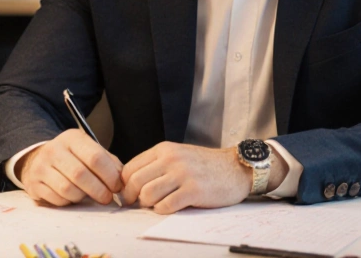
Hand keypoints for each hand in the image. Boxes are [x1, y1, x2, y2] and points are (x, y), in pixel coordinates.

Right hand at [15, 129, 123, 206]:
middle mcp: (54, 149)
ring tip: (89, 196)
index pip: (95, 157)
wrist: (38, 160)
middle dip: (99, 190)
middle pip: (81, 174)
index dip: (110, 175)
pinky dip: (69, 202)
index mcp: (72, 138)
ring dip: (84, 197)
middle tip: (107, 197)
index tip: (117, 186)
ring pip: (68, 189)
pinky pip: (57, 199)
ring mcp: (41, 167)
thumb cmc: (72, 157)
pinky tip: (74, 197)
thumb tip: (122, 179)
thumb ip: (108, 162)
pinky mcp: (34, 185)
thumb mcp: (89, 150)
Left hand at [121, 142, 254, 213]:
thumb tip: (130, 185)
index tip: (129, 194)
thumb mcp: (178, 155)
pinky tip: (172, 206)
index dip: (125, 185)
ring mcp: (183, 174)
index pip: (129, 168)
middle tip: (139, 204)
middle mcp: (171, 159)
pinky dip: (164, 210)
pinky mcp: (194, 191)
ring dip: (149, 205)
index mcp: (164, 149)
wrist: (236, 168)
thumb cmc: (205, 165)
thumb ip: (156, 165)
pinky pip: (165, 206)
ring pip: (147, 195)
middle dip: (133, 198)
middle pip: (134, 183)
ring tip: (158, 204)